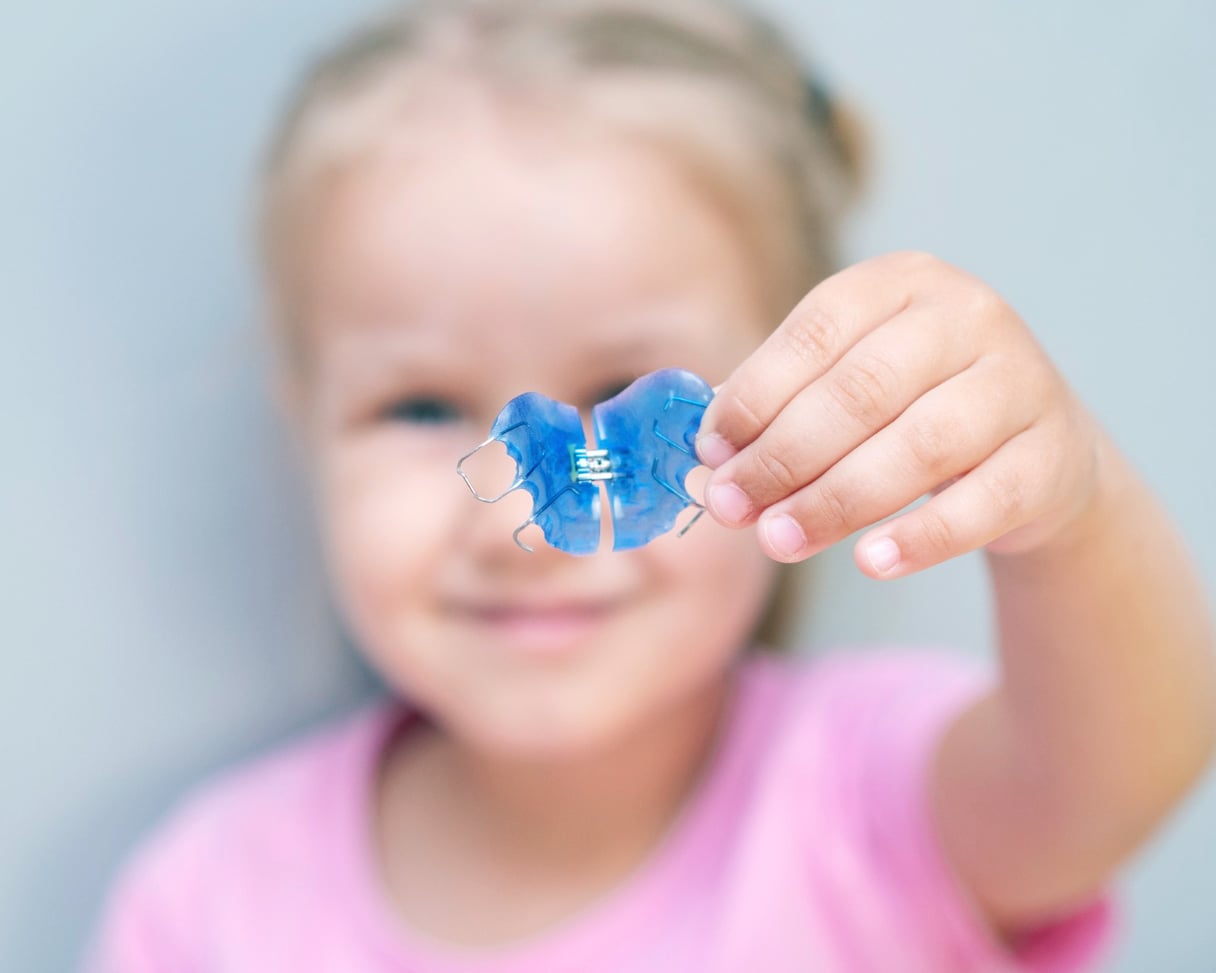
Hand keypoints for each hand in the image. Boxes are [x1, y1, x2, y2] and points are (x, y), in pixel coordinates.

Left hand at [696, 251, 1104, 577]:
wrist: (1038, 449)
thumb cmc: (913, 409)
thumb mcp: (849, 386)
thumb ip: (779, 409)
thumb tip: (705, 460)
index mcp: (904, 282)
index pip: (817, 332)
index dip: (755, 395)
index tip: (709, 451)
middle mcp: (969, 316)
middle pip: (861, 392)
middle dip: (783, 457)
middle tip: (731, 507)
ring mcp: (1021, 383)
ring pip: (920, 447)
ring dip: (836, 501)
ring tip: (778, 539)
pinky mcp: (1052, 457)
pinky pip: (983, 502)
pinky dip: (922, 537)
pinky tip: (870, 563)